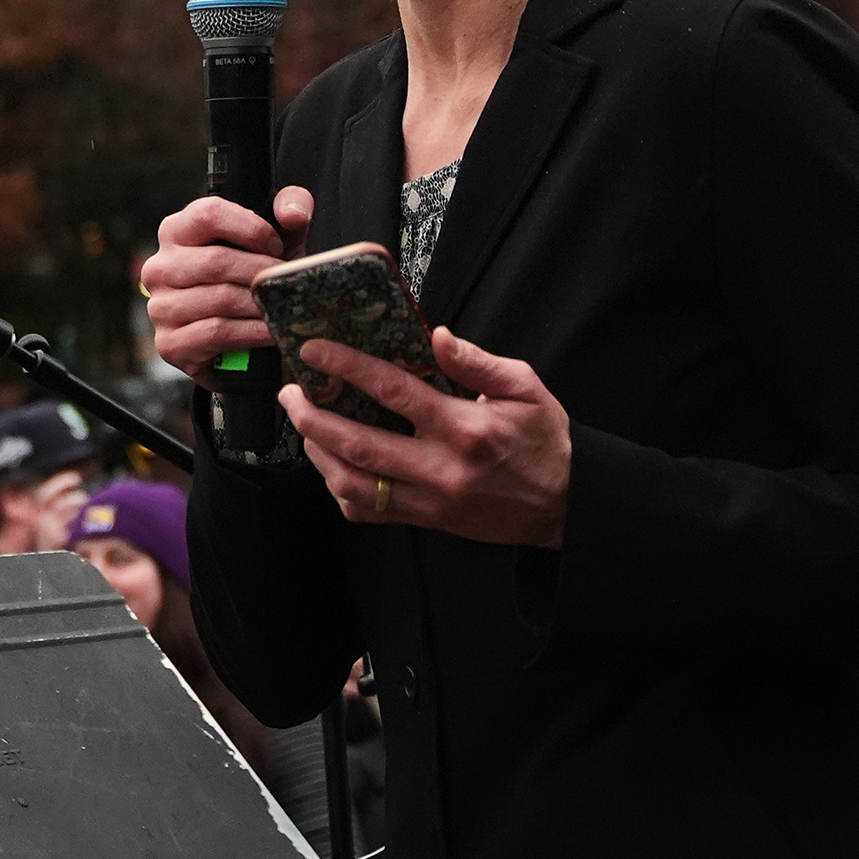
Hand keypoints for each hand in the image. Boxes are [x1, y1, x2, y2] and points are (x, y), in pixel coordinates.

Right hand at [140, 189, 312, 382]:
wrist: (243, 343)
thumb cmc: (253, 279)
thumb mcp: (276, 239)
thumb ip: (290, 209)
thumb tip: (293, 212)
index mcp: (176, 231)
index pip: (208, 214)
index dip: (250, 227)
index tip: (277, 244)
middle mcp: (159, 267)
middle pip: (216, 261)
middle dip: (261, 272)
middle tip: (286, 282)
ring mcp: (160, 307)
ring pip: (220, 299)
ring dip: (260, 305)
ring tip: (282, 306)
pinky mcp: (170, 343)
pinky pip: (217, 332)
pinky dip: (251, 333)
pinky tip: (271, 331)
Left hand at [284, 327, 571, 548]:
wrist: (566, 505)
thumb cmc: (546, 443)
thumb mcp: (526, 388)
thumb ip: (477, 362)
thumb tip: (437, 336)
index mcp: (465, 428)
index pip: (393, 390)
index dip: (347, 366)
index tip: (315, 349)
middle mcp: (441, 467)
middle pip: (358, 444)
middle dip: (312, 417)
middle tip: (292, 394)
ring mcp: (430, 500)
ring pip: (354, 484)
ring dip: (318, 454)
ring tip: (305, 426)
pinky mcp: (426, 521)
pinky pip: (368, 512)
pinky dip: (340, 489)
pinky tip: (333, 464)